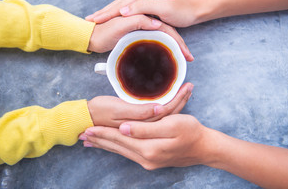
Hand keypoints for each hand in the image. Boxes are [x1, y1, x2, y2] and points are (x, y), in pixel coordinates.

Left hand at [79, 113, 218, 169]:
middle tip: (82, 136)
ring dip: (106, 145)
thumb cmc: (191, 132)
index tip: (86, 129)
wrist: (205, 147)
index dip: (102, 133)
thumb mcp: (170, 125)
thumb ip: (145, 128)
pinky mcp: (152, 160)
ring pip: (121, 152)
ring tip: (91, 142)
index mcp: (149, 148)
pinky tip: (112, 147)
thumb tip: (123, 128)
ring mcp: (149, 161)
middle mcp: (146, 158)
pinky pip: (129, 154)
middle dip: (99, 140)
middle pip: (117, 147)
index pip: (119, 139)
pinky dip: (117, 149)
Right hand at [84, 83, 193, 128]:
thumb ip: (139, 112)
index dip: (178, 99)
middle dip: (180, 99)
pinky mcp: (138, 122)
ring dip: (176, 103)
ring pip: (165, 115)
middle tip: (190, 86)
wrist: (85, 118)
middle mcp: (145, 126)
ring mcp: (142, 125)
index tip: (187, 87)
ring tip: (186, 89)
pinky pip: (157, 115)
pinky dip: (167, 106)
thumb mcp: (117, 110)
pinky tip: (172, 100)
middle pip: (169, 115)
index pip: (166, 113)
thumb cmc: (99, 111)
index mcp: (142, 124)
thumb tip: (159, 110)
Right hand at [85, 0, 201, 27]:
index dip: (107, 13)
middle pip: (119, 2)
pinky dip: (117, 12)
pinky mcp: (148, 0)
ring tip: (94, 19)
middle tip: (88, 21)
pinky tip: (110, 17)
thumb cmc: (183, 10)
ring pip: (122, 4)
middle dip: (103, 12)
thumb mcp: (164, 9)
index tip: (94, 21)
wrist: (197, 7)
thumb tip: (123, 10)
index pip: (122, 4)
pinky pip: (129, 7)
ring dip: (108, 12)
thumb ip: (143, 7)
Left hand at [87, 15, 193, 60]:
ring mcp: (141, 25)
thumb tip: (158, 26)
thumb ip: (138, 22)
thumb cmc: (102, 33)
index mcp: (142, 13)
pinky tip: (168, 54)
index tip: (186, 52)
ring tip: (185, 56)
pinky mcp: (137, 33)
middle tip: (189, 56)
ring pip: (162, 36)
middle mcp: (144, 18)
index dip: (176, 40)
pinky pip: (154, 40)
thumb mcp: (120, 26)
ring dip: (173, 46)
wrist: (89, 39)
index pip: (165, 28)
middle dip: (178, 44)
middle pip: (166, 32)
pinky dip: (163, 46)